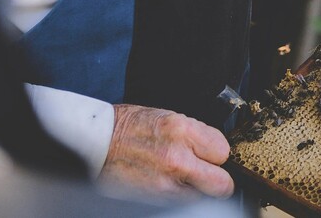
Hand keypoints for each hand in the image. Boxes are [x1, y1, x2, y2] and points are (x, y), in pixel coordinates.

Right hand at [100, 104, 233, 198]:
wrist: (97, 143)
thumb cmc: (129, 127)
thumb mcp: (168, 117)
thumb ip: (195, 134)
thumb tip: (215, 150)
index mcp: (181, 130)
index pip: (223, 150)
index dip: (217, 153)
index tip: (210, 153)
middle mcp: (177, 157)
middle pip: (222, 183)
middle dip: (218, 178)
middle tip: (208, 172)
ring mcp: (167, 183)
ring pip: (204, 196)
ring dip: (198, 188)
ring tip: (181, 174)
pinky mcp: (156, 199)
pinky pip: (184, 202)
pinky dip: (181, 195)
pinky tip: (168, 181)